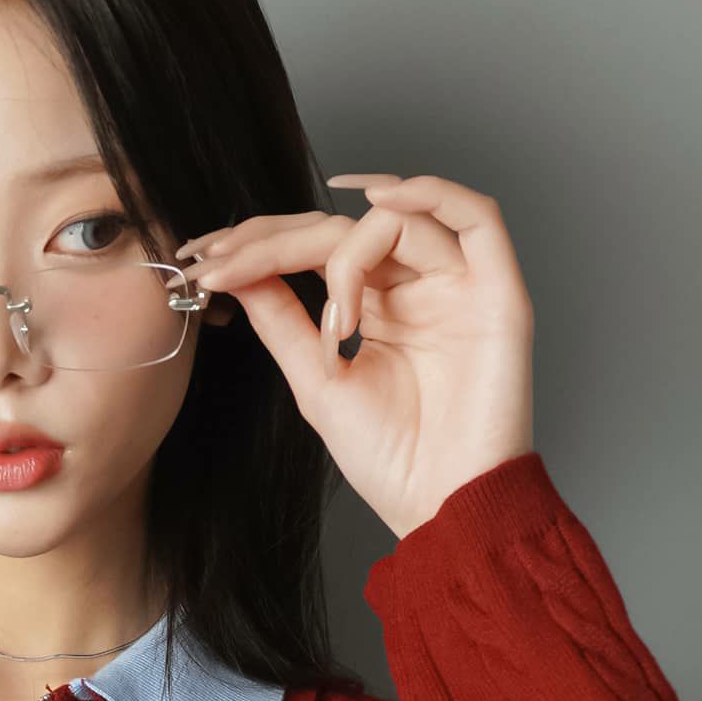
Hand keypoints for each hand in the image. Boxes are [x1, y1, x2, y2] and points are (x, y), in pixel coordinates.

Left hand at [176, 173, 535, 540]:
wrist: (443, 507)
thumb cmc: (392, 460)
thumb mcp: (318, 380)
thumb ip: (283, 319)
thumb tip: (238, 271)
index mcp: (377, 307)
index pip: (314, 248)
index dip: (258, 246)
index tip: (203, 263)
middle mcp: (416, 286)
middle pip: (346, 226)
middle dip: (275, 238)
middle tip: (222, 263)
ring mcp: (458, 285)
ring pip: (399, 216)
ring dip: (347, 248)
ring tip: (332, 317)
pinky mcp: (498, 292)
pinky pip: (477, 216)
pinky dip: (431, 193)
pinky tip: (381, 202)